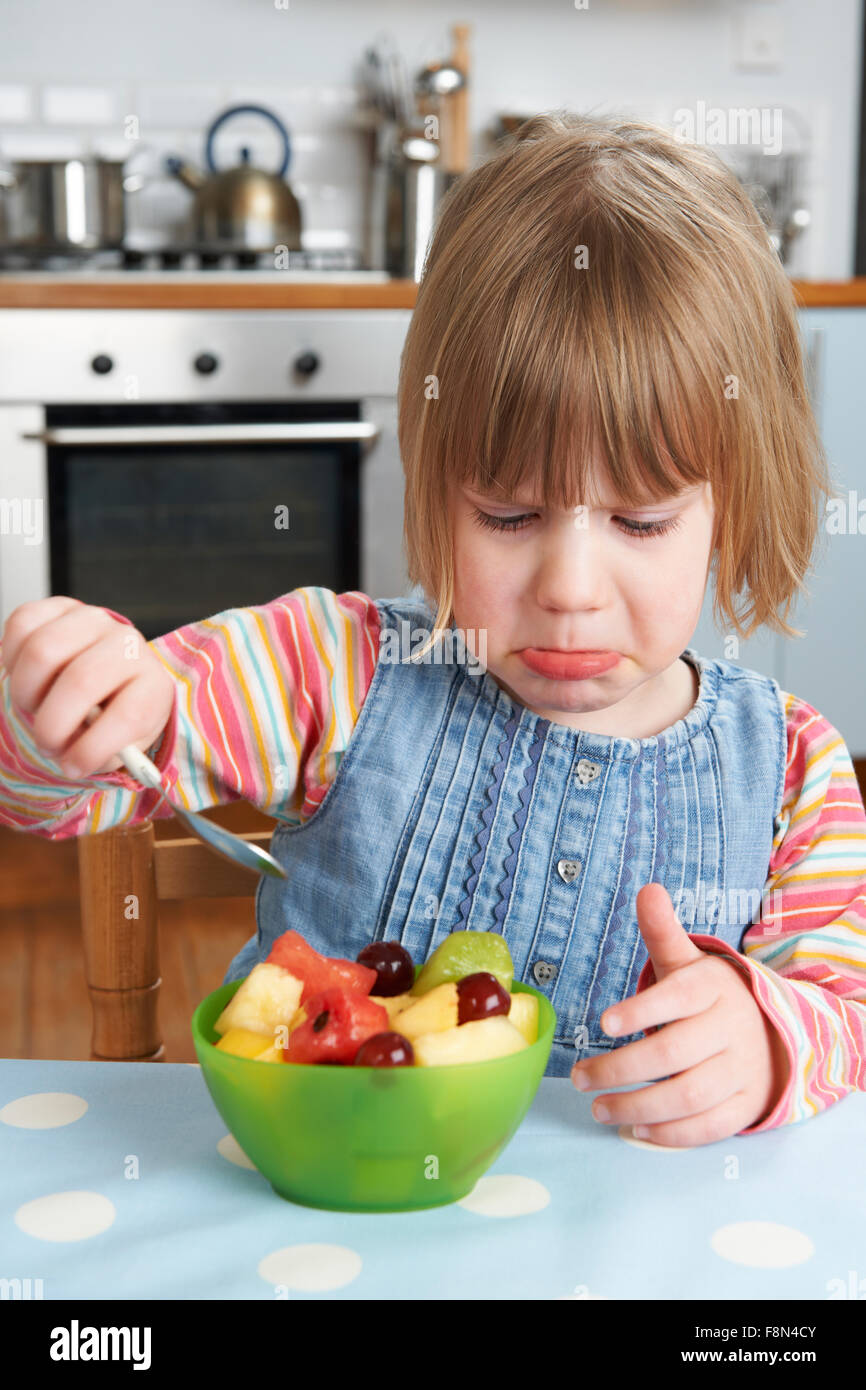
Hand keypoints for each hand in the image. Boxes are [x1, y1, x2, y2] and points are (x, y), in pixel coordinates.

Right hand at [1, 596, 174, 778]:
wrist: (111, 678)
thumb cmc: (114, 715)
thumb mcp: (122, 744)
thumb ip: (103, 753)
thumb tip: (75, 758)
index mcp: (152, 683)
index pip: (128, 714)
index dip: (93, 748)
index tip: (72, 768)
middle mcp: (127, 644)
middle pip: (80, 681)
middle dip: (52, 725)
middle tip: (47, 744)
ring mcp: (93, 620)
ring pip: (42, 651)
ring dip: (26, 692)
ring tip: (33, 709)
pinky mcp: (60, 606)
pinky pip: (21, 623)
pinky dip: (11, 658)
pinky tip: (24, 678)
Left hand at [570, 883, 789, 1145]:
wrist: (771, 1034)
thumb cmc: (709, 998)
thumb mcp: (688, 962)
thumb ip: (663, 932)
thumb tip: (648, 889)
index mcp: (713, 988)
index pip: (678, 997)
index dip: (642, 1011)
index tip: (603, 1022)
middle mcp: (730, 1028)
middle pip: (675, 1053)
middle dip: (621, 1068)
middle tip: (579, 1077)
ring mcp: (740, 1070)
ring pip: (689, 1095)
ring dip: (638, 1106)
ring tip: (597, 1107)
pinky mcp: (745, 1106)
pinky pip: (709, 1126)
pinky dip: (671, 1134)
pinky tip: (635, 1130)